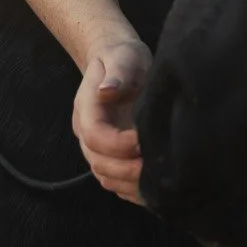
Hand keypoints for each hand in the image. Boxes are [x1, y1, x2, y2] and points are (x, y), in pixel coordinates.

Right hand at [73, 36, 149, 205]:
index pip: (95, 135)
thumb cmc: (123, 58)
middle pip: (99, 162)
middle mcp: (87, 132)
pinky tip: (156, 189)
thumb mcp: (123, 56)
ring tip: (159, 181)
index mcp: (87, 108)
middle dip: (127, 170)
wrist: (119, 65)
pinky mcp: (110, 156)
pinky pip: (116, 182)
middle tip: (157, 168)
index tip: (143, 138)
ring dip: (130, 184)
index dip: (117, 144)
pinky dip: (133, 190)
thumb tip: (108, 90)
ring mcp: (97, 147)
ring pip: (106, 176)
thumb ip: (118, 72)